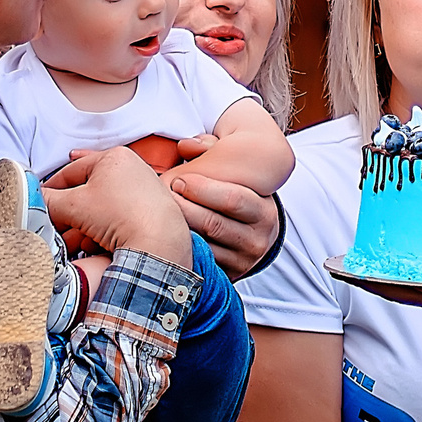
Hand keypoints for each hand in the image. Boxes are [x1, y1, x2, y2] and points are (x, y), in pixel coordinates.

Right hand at [43, 146, 190, 266]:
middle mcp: (133, 169)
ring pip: (102, 208)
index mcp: (114, 157)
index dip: (51, 189)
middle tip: (54, 226)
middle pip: (88, 192)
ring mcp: (145, 191)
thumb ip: (47, 200)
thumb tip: (30, 198)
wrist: (159, 243)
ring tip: (71, 241)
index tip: (39, 202)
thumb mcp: (73, 206)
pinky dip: (103, 231)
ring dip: (83, 226)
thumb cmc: (122, 216)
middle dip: (68, 213)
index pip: (71, 170)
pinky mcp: (153, 213)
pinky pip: (119, 219)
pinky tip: (93, 245)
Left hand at [164, 142, 281, 279]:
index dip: (202, 189)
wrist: (254, 232)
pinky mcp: (230, 277)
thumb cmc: (236, 194)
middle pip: (214, 224)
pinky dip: (182, 249)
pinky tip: (166, 236)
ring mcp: (244, 262)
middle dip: (184, 208)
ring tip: (157, 214)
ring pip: (204, 246)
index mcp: (264, 211)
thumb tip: (186, 145)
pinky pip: (200, 263)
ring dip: (178, 229)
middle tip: (161, 196)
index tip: (177, 180)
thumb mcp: (235, 173)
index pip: (233, 199)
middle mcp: (259, 240)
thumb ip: (212, 152)